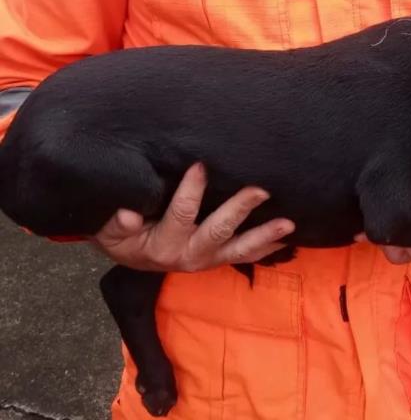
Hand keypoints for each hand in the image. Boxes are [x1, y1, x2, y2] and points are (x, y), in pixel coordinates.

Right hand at [91, 163, 294, 271]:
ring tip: (288, 223)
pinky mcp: (219, 258)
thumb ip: (115, 221)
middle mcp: (189, 255)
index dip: (191, 191)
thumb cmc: (119, 233)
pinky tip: (288, 237)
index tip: (200, 165)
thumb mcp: (107, 228)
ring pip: (240, 249)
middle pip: (218, 232)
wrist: (128, 254)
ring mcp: (208, 259)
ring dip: (265, 235)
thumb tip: (128, 214)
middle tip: (261, 190)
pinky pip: (247, 255)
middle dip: (240, 210)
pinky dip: (268, 246)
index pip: (181, 215)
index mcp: (162, 246)